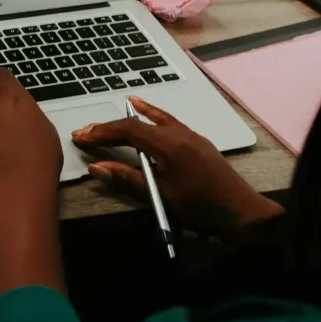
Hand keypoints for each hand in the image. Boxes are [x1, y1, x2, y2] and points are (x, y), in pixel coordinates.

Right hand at [72, 97, 282, 234]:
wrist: (240, 211)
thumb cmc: (199, 207)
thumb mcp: (160, 196)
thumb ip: (128, 179)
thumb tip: (97, 166)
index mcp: (169, 144)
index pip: (128, 130)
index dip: (102, 132)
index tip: (81, 136)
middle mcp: (180, 133)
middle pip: (140, 123)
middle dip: (112, 127)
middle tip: (88, 131)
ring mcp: (192, 136)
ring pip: (158, 119)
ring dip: (134, 118)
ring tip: (119, 110)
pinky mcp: (199, 143)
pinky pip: (171, 122)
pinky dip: (155, 117)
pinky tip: (150, 115)